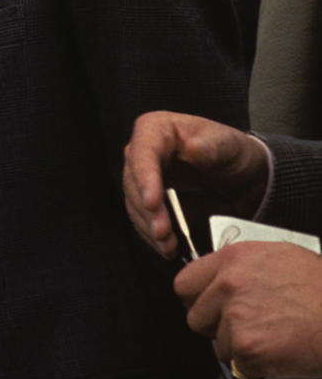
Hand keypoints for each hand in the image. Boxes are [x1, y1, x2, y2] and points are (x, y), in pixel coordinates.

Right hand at [122, 111, 268, 258]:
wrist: (244, 177)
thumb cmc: (234, 153)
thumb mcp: (229, 145)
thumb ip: (212, 146)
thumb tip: (192, 148)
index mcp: (156, 130)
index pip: (143, 153)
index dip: (145, 178)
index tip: (153, 202)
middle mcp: (143, 153)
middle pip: (134, 183)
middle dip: (147, 211)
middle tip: (163, 232)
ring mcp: (144, 178)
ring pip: (135, 204)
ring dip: (149, 227)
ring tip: (168, 246)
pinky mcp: (150, 201)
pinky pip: (144, 220)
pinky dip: (153, 236)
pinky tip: (168, 248)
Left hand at [178, 241, 321, 378]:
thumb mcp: (280, 258)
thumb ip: (243, 268)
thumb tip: (222, 282)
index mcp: (233, 259)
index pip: (185, 283)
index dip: (198, 301)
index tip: (212, 309)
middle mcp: (229, 284)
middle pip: (195, 318)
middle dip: (217, 328)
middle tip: (247, 328)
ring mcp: (236, 315)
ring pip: (217, 345)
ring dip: (240, 348)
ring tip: (272, 338)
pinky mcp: (248, 346)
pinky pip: (238, 365)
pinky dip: (257, 366)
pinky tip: (280, 353)